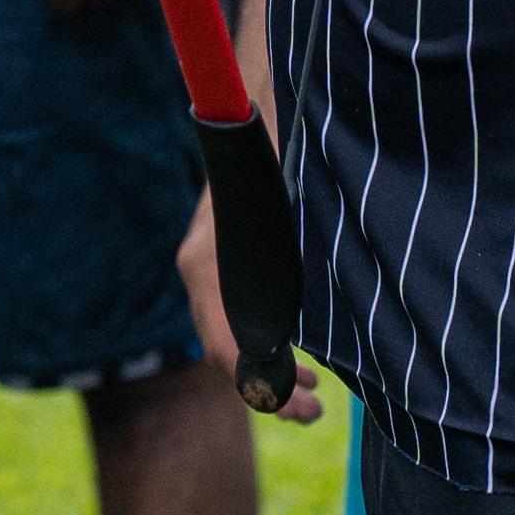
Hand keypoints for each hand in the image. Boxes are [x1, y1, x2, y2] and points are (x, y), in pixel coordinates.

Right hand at [180, 164, 327, 419]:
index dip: (257, 383)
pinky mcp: (227, 263)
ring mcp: (210, 267)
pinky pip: (239, 318)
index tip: (294, 400)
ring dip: (269, 371)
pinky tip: (303, 358)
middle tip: (312, 412)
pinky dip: (267, 345)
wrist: (253, 102)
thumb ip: (289, 264)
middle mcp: (201, 270)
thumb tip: (296, 337)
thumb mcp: (292, 205)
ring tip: (313, 398)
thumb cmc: (279, 146)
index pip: (223, 343)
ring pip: (231, 338)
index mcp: (206, 263)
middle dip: (267, 389)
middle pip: (224, 350)